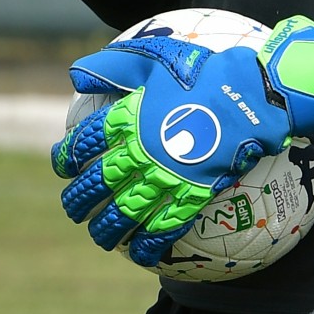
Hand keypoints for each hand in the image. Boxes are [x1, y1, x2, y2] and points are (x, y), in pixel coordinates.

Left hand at [51, 16, 313, 266]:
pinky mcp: (195, 192)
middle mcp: (142, 151)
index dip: (67, 157)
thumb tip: (75, 74)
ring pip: (126, 211)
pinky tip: (140, 255)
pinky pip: (166, 225)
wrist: (251, 94)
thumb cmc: (203, 72)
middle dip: (79, 200)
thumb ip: (112, 66)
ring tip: (99, 237)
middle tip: (72, 209)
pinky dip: (150, 244)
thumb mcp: (153, 58)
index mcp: (128, 119)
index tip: (62, 164)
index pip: (85, 143)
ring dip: (107, 228)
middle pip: (98, 183)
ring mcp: (168, 175)